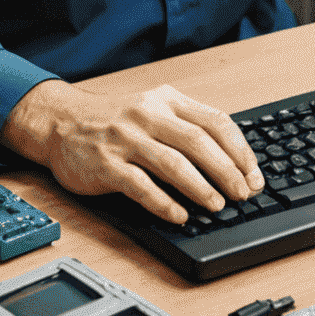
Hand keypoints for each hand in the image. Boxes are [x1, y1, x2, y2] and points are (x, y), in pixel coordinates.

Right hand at [0, 79, 263, 224]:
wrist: (61, 121)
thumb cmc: (113, 119)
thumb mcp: (152, 107)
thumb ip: (185, 125)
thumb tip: (230, 159)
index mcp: (166, 99)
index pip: (214, 121)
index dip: (239, 150)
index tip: (254, 174)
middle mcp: (148, 115)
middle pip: (198, 142)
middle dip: (227, 171)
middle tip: (243, 194)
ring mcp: (126, 139)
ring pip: (173, 164)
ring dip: (200, 188)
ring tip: (218, 205)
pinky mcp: (106, 165)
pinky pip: (141, 186)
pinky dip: (164, 203)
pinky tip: (179, 216)